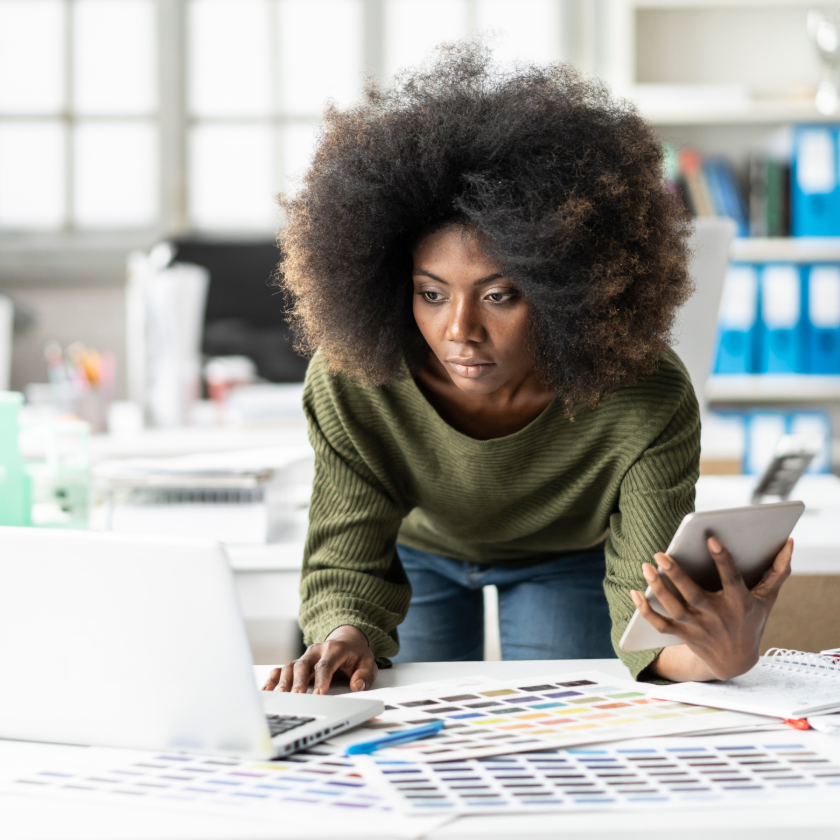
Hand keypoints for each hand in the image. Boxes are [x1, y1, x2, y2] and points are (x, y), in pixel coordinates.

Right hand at [261, 625, 377, 694]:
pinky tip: (266, 691)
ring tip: (280, 696)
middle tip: (295, 697)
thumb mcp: (368, 662)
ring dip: (284, 682)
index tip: (318, 695)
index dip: (321, 679)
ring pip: (290, 666)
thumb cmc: (356, 655)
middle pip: (303, 664)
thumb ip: (365, 675)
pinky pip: (281, 669)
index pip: (326, 665)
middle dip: (299, 681)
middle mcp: (316, 651)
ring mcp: (304, 657)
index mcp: (335, 649)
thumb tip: (357, 686)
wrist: (347, 641)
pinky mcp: (297, 663)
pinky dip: (273, 679)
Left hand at [630, 536, 792, 681]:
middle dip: (676, 574)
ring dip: (657, 587)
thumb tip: (790, 543)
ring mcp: (697, 627)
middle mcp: (716, 616)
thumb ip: (777, 571)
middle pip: (692, 594)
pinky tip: (633, 592)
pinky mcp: (683, 634)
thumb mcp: (767, 599)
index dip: (722, 559)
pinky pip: (659, 624)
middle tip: (660, 553)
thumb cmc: (751, 620)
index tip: (711, 539)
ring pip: (673, 607)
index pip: (730, 579)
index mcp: (738, 603)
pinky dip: (644, 610)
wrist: (736, 662)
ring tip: (646, 565)